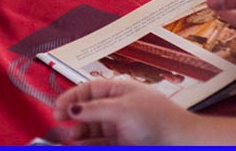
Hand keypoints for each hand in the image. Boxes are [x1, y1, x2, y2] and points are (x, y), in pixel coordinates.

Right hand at [54, 77, 192, 144]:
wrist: (179, 142)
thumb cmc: (155, 118)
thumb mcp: (122, 109)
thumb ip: (95, 110)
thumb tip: (71, 108)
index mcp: (118, 90)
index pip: (89, 90)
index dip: (72, 97)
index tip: (58, 109)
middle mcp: (116, 108)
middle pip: (87, 112)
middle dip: (71, 119)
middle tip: (56, 128)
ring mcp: (118, 128)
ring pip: (90, 131)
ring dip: (76, 136)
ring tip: (62, 141)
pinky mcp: (121, 145)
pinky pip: (98, 144)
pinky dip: (86, 145)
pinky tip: (76, 146)